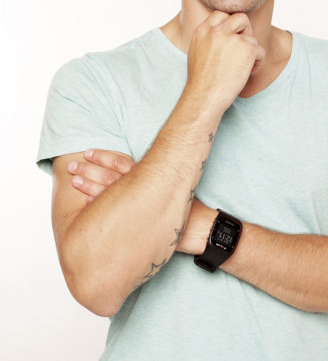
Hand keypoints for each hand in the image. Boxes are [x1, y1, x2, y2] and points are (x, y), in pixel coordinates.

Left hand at [68, 149, 216, 254]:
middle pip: (111, 175)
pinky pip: (116, 214)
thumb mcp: (171, 186)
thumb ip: (153, 178)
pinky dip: (100, 208)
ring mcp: (142, 206)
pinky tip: (86, 206)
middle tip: (73, 166)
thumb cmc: (187, 208)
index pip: (122, 162)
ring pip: (110, 192)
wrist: (202, 228)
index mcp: (151, 176)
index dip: (103, 156)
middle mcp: (145, 188)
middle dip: (90, 169)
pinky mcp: (140, 221)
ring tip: (75, 181)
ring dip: (90, 185)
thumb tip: (136, 172)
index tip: (88, 152)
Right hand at [185, 11, 264, 112]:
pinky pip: (260, 50)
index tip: (232, 37)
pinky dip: (258, 61)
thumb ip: (209, 38)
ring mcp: (233, 39)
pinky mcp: (247, 49)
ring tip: (244, 66)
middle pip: (240, 18)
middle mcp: (217, 31)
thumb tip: (226, 32)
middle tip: (244, 47)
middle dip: (246, 31)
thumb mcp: (197, 51)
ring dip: (251, 51)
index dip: (230, 24)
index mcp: (203, 30)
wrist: (205, 96)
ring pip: (252, 37)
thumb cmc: (201, 80)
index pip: (221, 14)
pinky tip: (249, 71)